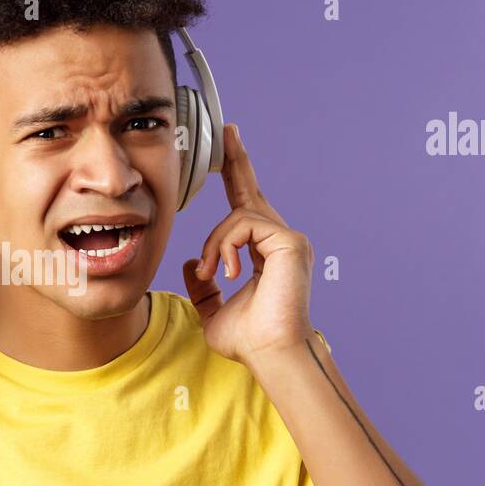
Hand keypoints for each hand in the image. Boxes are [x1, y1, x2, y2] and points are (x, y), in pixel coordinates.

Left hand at [182, 122, 314, 365]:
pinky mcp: (290, 242)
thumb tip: (194, 263)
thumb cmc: (249, 341)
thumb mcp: (214, 311)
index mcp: (264, 254)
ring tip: (216, 274)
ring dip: (216, 244)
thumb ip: (204, 288)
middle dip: (236, 160)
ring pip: (236, 216)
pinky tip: (229, 272)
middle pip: (251, 192)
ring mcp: (288, 239)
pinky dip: (227, 247)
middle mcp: (280, 241)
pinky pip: (244, 225)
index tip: (228, 149)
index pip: (245, 210)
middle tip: (227, 130)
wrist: (270, 354)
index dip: (236, 178)